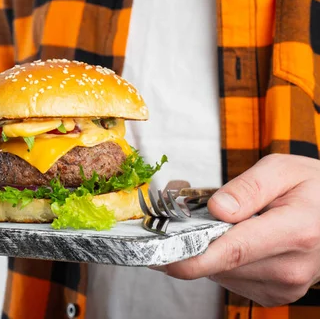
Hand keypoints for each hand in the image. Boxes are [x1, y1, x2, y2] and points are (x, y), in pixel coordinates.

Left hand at [153, 154, 319, 306]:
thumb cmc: (313, 188)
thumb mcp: (282, 169)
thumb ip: (248, 187)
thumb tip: (218, 209)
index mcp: (295, 231)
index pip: (233, 251)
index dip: (192, 256)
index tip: (161, 257)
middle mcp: (291, 267)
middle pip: (221, 263)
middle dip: (197, 241)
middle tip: (194, 215)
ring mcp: (285, 286)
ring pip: (222, 273)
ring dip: (211, 250)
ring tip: (227, 224)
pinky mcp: (276, 295)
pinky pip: (233, 280)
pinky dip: (224, 261)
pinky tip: (238, 240)